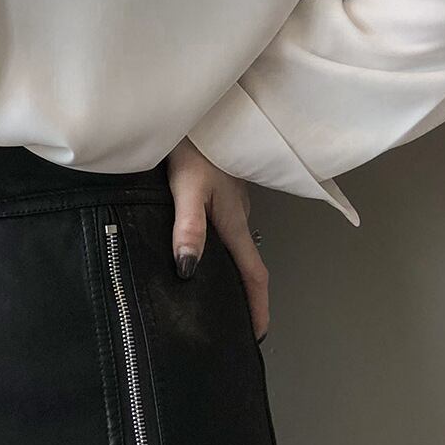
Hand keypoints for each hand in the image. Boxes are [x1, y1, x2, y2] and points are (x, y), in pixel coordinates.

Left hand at [166, 138, 269, 340]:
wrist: (204, 109)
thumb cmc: (195, 146)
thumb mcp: (187, 187)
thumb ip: (188, 227)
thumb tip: (188, 270)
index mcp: (234, 221)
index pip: (253, 274)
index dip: (257, 307)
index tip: (256, 335)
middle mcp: (238, 215)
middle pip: (247, 263)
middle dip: (246, 296)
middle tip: (234, 323)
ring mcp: (232, 201)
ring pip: (236, 244)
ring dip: (233, 270)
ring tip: (216, 293)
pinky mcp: (223, 189)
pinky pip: (226, 226)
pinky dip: (222, 247)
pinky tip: (202, 248)